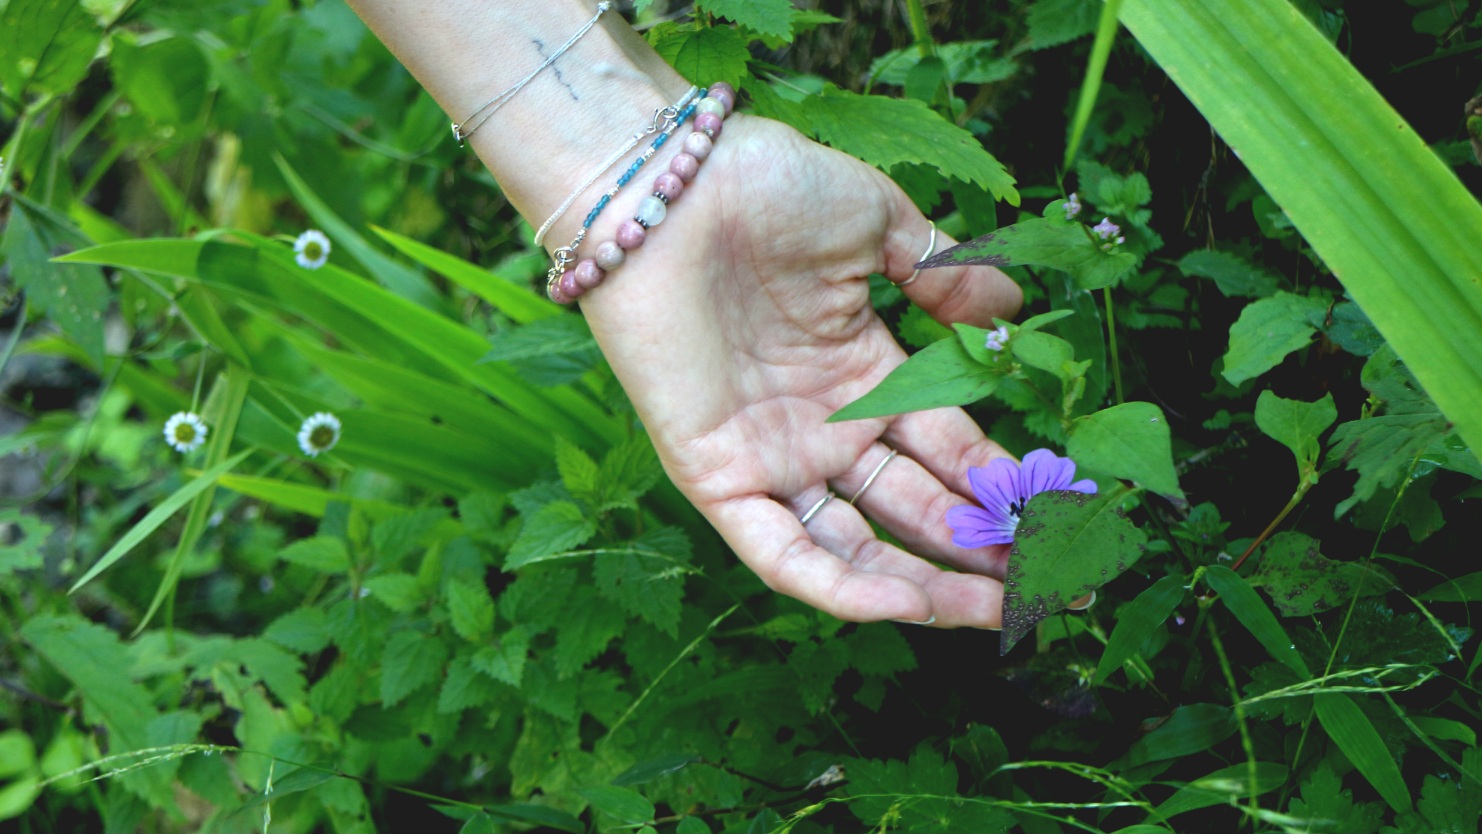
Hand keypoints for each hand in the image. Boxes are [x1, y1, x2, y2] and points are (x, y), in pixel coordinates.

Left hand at [580, 114, 1024, 628]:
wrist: (668, 186)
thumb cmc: (766, 189)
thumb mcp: (876, 224)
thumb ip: (945, 274)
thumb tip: (1013, 309)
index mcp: (863, 375)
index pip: (948, 452)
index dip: (1005, 488)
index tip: (1066, 519)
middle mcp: (822, 428)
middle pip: (914, 512)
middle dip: (982, 553)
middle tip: (1056, 589)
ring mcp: (770, 456)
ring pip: (855, 548)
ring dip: (927, 587)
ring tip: (1000, 614)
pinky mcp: (715, 477)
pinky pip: (781, 553)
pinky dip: (841, 585)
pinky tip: (910, 601)